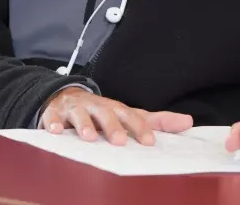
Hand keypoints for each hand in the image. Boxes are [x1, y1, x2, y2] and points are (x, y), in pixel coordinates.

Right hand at [40, 87, 192, 145]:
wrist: (67, 98)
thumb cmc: (102, 112)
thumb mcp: (128, 115)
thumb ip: (156, 121)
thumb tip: (188, 122)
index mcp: (116, 108)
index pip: (131, 116)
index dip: (140, 128)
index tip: (149, 142)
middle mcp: (97, 106)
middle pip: (106, 114)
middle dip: (112, 126)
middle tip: (119, 142)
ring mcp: (75, 109)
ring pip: (80, 115)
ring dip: (84, 126)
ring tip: (89, 138)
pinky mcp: (54, 113)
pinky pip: (51, 117)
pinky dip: (51, 123)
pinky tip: (53, 132)